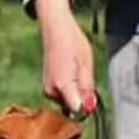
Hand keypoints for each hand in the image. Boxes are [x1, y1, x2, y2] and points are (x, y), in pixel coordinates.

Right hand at [35, 0, 95, 114]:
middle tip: (84, 76)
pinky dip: (70, 89)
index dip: (87, 106)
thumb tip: (89, 107)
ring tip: (76, 71)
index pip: (77, 110)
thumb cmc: (72, 42)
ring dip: (76, 92)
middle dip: (82, 97)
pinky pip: (63, 95)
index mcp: (62, 85)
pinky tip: (71, 73)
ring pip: (69, 101)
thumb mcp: (86, 65)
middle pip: (74, 106)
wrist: (55, 28)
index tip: (91, 95)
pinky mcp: (47, 87)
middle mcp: (51, 91)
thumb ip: (87, 89)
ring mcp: (47, 89)